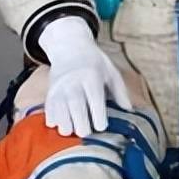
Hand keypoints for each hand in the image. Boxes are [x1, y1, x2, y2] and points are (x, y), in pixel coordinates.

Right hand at [39, 15, 131, 137]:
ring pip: (61, 116)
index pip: (95, 100)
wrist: (68, 47)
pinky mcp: (49, 93)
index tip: (102, 127)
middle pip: (76, 111)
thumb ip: (120, 91)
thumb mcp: (111, 71)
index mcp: (91, 77)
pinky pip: (49, 114)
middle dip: (83, 128)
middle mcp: (73, 83)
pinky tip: (63, 121)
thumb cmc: (94, 62)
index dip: (99, 118)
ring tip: (74, 128)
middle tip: (88, 131)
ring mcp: (59, 89)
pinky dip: (55, 122)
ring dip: (68, 127)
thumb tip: (129, 111)